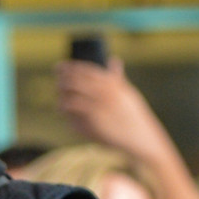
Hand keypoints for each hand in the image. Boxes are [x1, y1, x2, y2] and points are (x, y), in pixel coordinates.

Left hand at [55, 59, 174, 169]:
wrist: (140, 138)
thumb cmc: (135, 116)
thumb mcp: (128, 93)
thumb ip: (117, 77)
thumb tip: (114, 60)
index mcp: (113, 83)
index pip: (86, 69)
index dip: (70, 67)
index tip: (60, 67)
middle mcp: (105, 91)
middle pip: (76, 79)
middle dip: (63, 79)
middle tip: (57, 81)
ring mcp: (99, 105)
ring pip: (72, 93)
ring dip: (62, 93)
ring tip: (60, 97)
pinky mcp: (93, 119)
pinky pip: (74, 109)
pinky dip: (66, 107)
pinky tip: (62, 109)